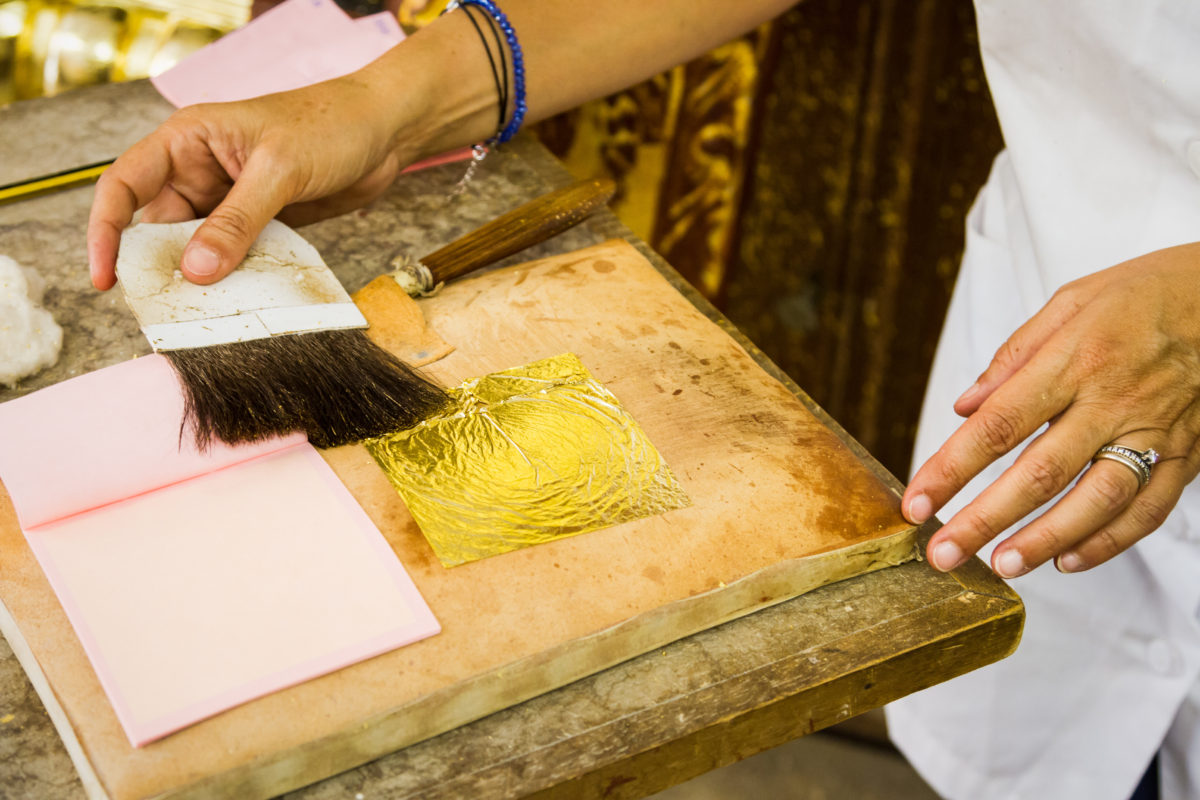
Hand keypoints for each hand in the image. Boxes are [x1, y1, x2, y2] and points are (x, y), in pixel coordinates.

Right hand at [86, 75, 411, 289]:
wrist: (385, 132)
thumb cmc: (330, 125)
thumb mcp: (278, 170)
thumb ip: (237, 221)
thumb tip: (196, 271)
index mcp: (187, 140)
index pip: (125, 185)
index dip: (107, 231)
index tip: (107, 276)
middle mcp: (200, 170)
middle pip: (158, 227)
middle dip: (158, 266)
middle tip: (164, 309)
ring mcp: (230, 200)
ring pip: (197, 248)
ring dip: (200, 279)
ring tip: (204, 314)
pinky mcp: (260, 222)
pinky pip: (235, 256)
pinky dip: (234, 279)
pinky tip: (241, 301)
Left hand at [902, 242, 1199, 576]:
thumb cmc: (1146, 292)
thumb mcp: (1071, 301)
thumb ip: (1014, 357)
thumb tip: (964, 407)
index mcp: (1074, 360)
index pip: (998, 425)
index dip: (951, 468)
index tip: (917, 502)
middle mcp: (1112, 401)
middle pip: (1039, 472)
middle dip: (985, 518)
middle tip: (944, 553)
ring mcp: (1154, 431)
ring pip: (1095, 501)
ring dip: (1045, 540)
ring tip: (1001, 566)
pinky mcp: (1188, 454)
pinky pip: (1148, 509)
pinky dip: (1108, 542)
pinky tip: (1068, 561)